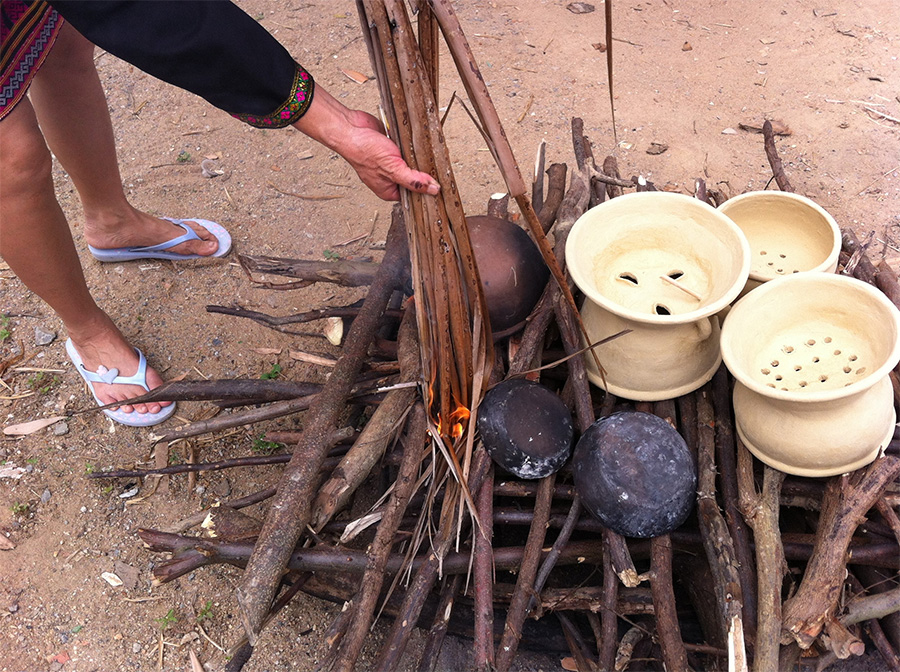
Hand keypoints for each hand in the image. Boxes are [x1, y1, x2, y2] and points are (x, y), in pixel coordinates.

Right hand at [293, 88, 438, 200]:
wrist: (351, 127)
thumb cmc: (363, 150)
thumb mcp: (393, 169)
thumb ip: (413, 180)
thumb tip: (432, 190)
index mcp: (389, 190)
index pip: (414, 195)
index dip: (426, 191)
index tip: (440, 187)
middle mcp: (390, 178)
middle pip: (415, 179)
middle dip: (425, 173)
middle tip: (439, 168)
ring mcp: (392, 163)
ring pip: (414, 163)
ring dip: (420, 157)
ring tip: (431, 154)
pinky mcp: (394, 148)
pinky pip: (410, 149)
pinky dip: (414, 145)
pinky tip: (421, 143)